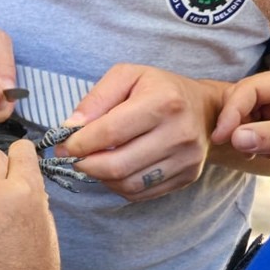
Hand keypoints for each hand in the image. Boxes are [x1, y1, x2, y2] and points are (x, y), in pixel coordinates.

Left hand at [58, 64, 223, 201]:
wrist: (205, 110)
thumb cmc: (159, 89)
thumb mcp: (127, 76)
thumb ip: (96, 99)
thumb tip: (70, 128)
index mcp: (164, 102)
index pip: (110, 132)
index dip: (79, 143)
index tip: (63, 145)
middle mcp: (179, 133)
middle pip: (118, 164)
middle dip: (86, 164)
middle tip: (73, 158)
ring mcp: (186, 159)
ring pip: (128, 184)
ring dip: (101, 177)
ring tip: (93, 162)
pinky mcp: (187, 177)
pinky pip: (141, 193)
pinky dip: (118, 185)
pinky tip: (113, 170)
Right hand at [212, 65, 269, 161]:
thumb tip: (236, 138)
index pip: (252, 87)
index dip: (232, 111)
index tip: (221, 137)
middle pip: (248, 98)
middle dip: (238, 123)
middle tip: (236, 148)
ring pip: (253, 112)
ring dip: (247, 133)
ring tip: (257, 153)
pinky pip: (264, 124)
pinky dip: (259, 140)